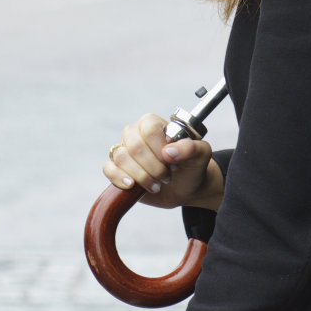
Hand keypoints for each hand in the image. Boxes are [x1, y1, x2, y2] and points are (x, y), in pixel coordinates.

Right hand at [103, 113, 223, 212]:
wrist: (185, 187)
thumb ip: (191, 148)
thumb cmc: (192, 166)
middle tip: (167, 177)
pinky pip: (108, 169)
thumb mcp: (201, 155)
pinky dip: (119, 178)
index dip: (160, 149)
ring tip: (156, 185)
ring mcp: (124, 151)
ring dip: (141, 176)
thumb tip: (169, 151)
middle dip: (153, 167)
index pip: (149, 130)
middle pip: (135, 146)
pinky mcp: (117, 169)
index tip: (173, 163)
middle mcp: (134, 134)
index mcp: (152, 123)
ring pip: (121, 157)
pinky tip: (132, 185)